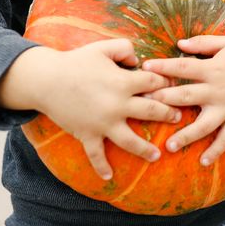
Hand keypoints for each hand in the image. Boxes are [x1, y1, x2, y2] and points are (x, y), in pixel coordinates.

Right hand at [24, 39, 179, 179]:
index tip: (172, 85)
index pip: (154, 82)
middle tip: (178, 118)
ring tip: (157, 155)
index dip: (165, 82)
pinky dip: (101, 167)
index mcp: (123, 82)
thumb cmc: (76, 61)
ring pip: (130, 140)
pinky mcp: (88, 134)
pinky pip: (96, 155)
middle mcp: (118, 105)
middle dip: (167, 114)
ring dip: (145, 149)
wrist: (46, 80)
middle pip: (150, 111)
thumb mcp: (103, 47)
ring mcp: (103, 123)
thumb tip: (138, 60)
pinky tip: (108, 177)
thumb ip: (125, 48)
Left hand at [142, 36, 224, 165]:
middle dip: (165, 102)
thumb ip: (202, 43)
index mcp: (212, 68)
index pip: (182, 68)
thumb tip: (179, 44)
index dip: (163, 68)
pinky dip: (216, 150)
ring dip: (186, 135)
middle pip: (187, 96)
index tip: (145, 69)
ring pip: (204, 124)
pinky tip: (203, 161)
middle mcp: (218, 89)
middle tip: (144, 108)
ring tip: (169, 146)